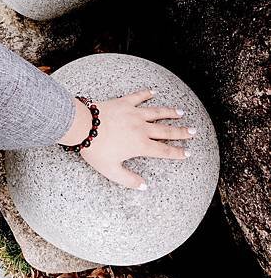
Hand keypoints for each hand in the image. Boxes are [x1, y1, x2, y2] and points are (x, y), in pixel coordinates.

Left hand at [59, 90, 194, 189]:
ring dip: (169, 112)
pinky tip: (153, 91)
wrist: (83, 126)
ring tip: (181, 112)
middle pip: (166, 131)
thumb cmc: (96, 149)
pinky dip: (146, 94)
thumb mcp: (111, 170)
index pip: (163, 151)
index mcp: (140, 145)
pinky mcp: (124, 103)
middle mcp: (141, 128)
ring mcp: (134, 114)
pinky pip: (138, 97)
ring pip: (157, 113)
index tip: (187, 152)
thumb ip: (128, 179)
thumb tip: (143, 186)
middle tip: (193, 131)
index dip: (177, 153)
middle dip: (181, 132)